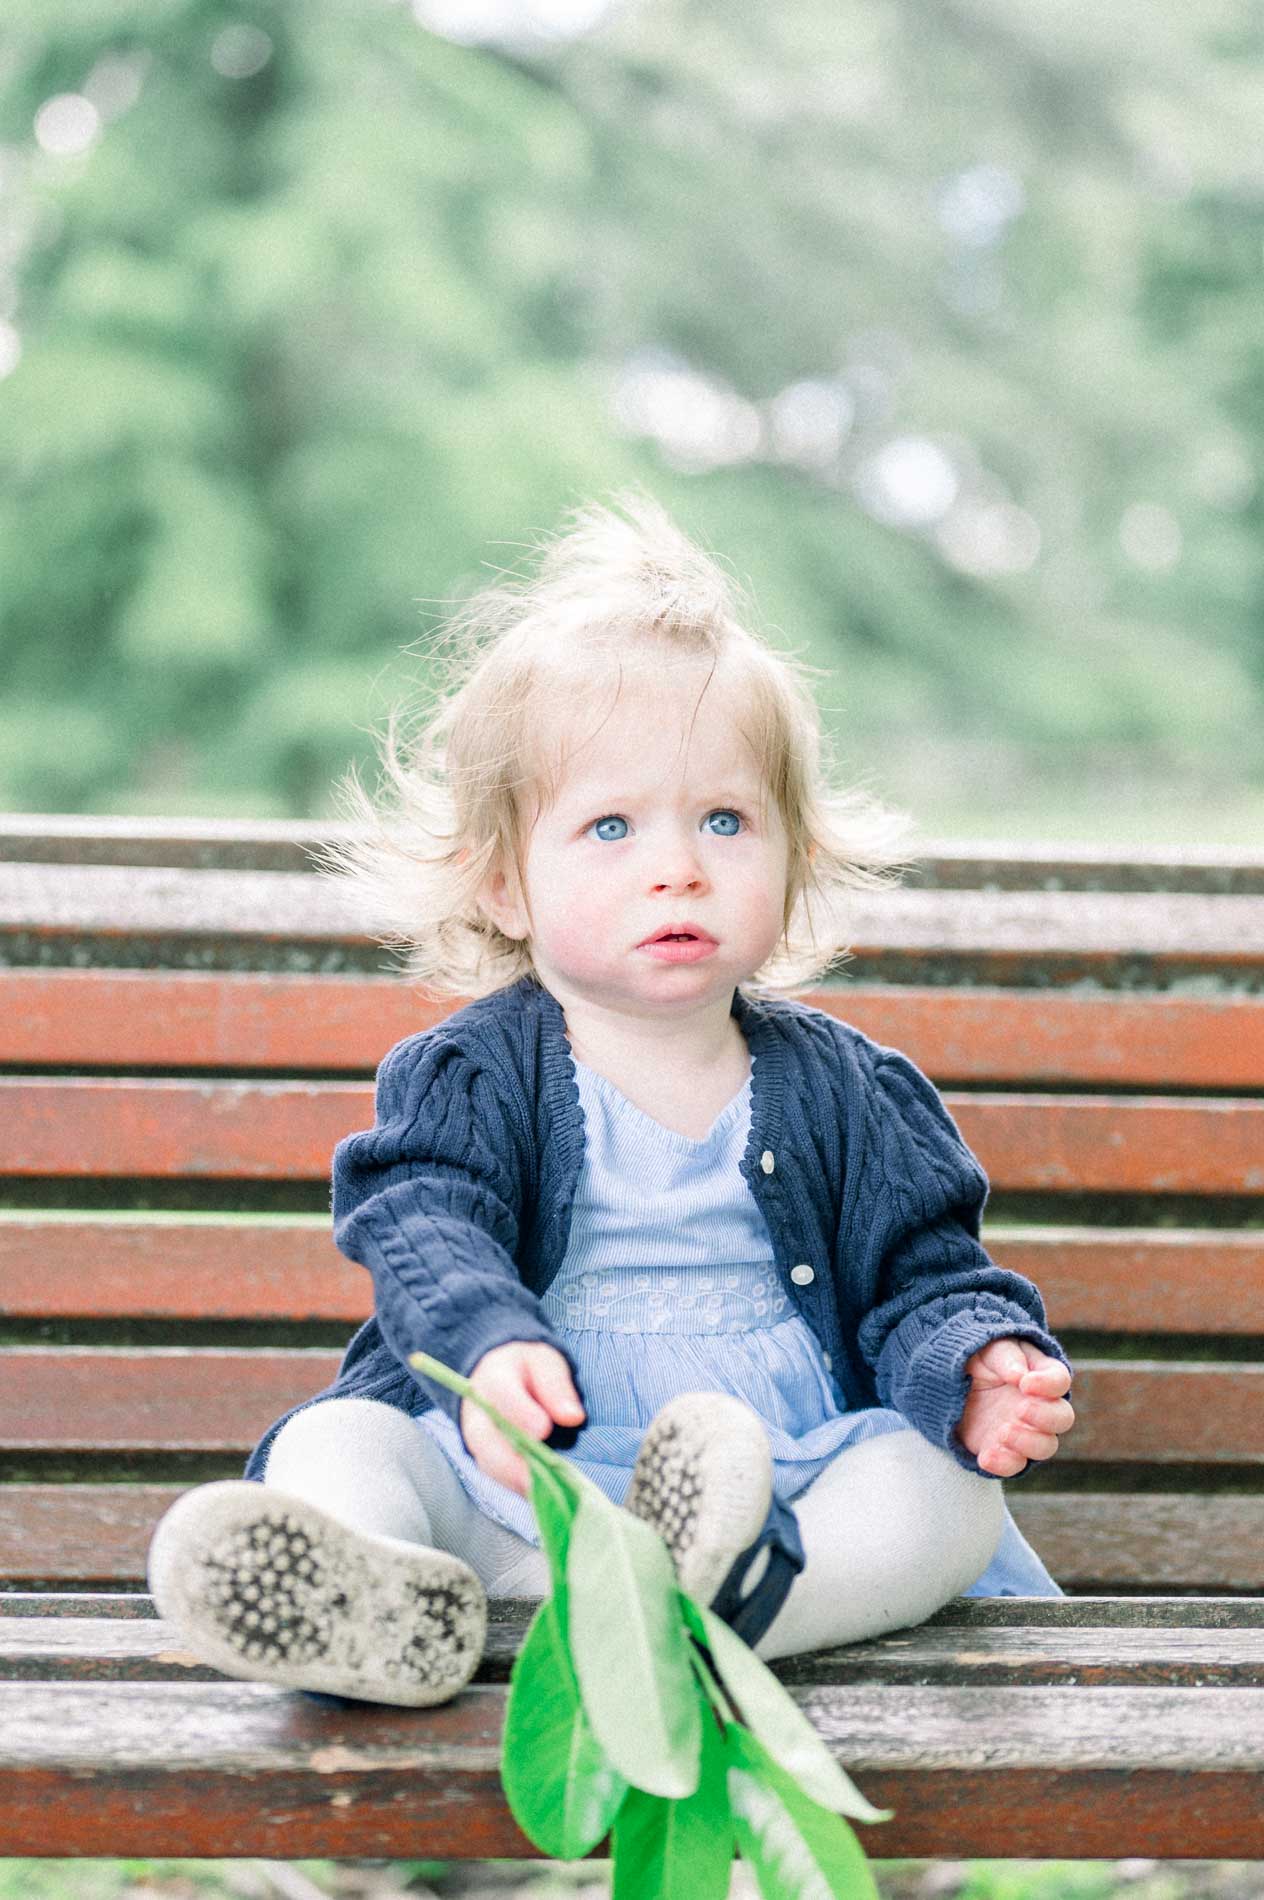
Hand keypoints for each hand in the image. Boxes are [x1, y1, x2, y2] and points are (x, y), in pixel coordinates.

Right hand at [459, 1341, 585, 1496]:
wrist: (498, 1377)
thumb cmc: (527, 1370)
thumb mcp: (544, 1362)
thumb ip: (556, 1385)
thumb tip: (573, 1417)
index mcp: (494, 1378)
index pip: (502, 1395)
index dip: (521, 1413)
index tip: (543, 1429)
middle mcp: (478, 1413)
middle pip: (486, 1440)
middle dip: (513, 1462)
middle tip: (541, 1478)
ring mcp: (478, 1440)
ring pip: (490, 1465)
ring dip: (518, 1482)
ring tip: (547, 1495)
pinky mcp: (487, 1461)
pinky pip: (499, 1478)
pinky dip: (521, 1489)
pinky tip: (545, 1498)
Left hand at [958, 1338, 1073, 1477]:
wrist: (954, 1383)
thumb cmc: (980, 1359)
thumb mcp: (988, 1348)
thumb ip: (1006, 1357)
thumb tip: (1019, 1375)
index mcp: (1041, 1375)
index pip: (1059, 1380)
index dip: (1049, 1384)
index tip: (1025, 1384)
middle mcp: (1040, 1406)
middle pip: (1063, 1418)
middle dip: (1045, 1417)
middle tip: (1020, 1409)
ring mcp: (1025, 1431)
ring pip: (1046, 1447)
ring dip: (1028, 1443)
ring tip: (1002, 1432)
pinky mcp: (1005, 1451)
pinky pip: (1014, 1465)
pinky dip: (1003, 1464)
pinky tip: (986, 1456)